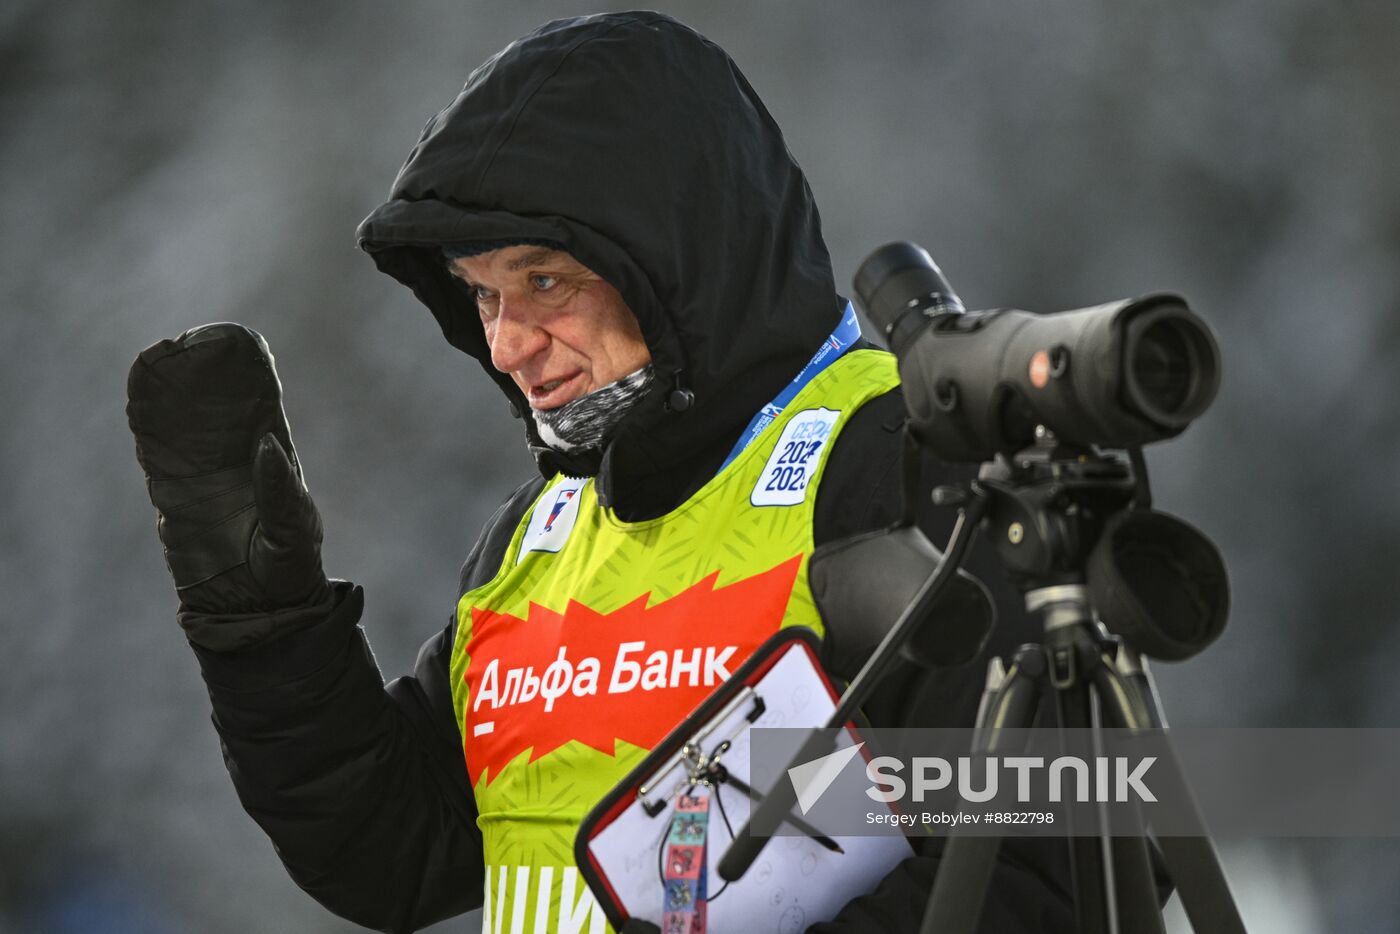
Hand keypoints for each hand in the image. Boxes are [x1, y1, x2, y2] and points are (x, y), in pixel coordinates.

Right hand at [127, 323, 328, 617]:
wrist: (260, 610)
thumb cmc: (290, 569)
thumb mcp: (293, 532)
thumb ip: (281, 492)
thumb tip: (266, 444)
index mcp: (273, 460)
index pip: (257, 406)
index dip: (243, 375)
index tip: (231, 341)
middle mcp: (235, 461)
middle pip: (213, 409)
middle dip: (198, 375)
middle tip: (184, 343)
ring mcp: (202, 478)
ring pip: (181, 427)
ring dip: (169, 398)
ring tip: (156, 363)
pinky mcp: (175, 500)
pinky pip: (157, 459)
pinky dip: (148, 431)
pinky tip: (139, 405)